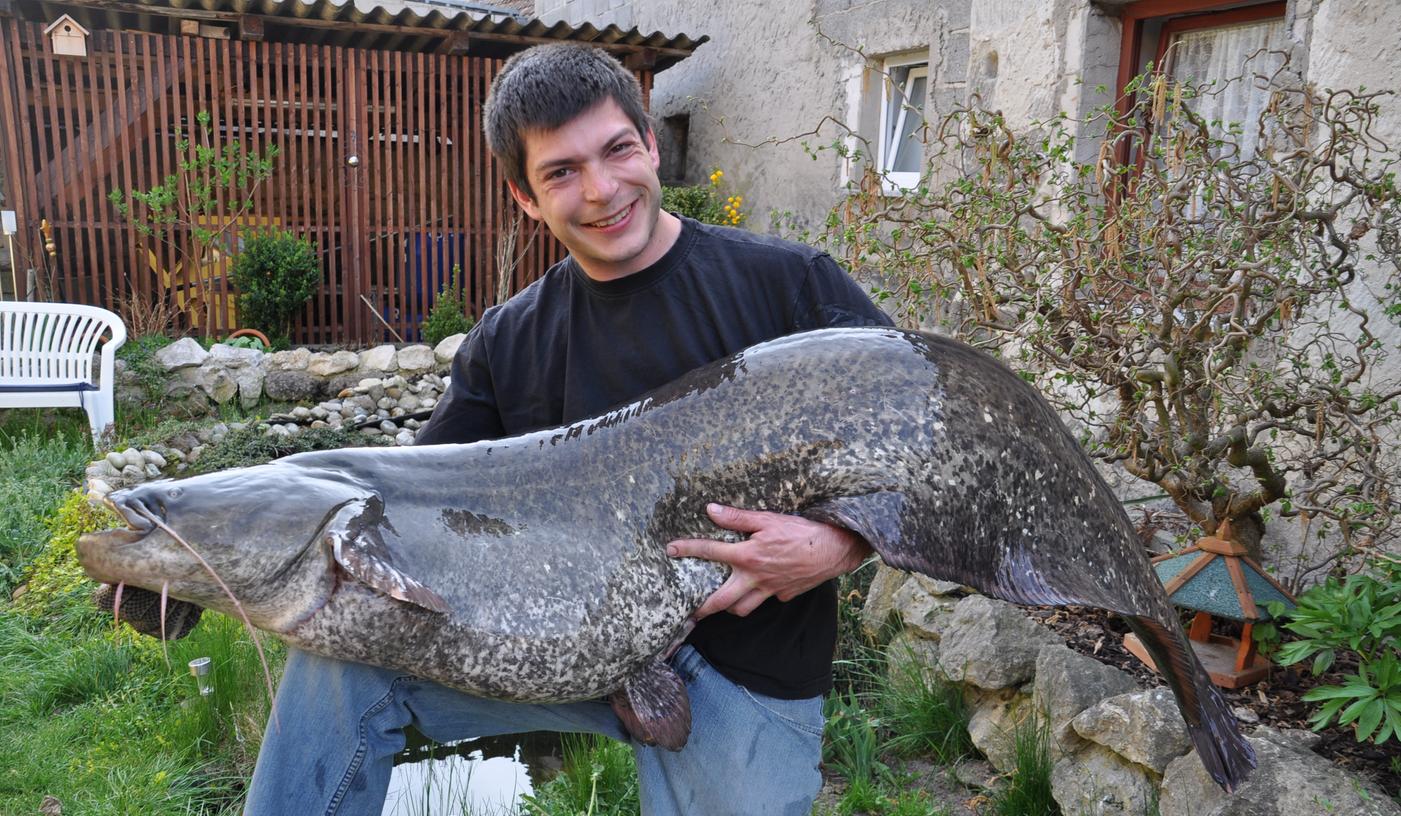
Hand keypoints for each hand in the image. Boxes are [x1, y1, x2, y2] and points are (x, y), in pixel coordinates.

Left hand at [666, 503, 871, 618]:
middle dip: (703, 609)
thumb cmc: (801, 531)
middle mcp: (755, 578)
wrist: (833, 549)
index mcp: (748, 556)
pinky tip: (760, 587)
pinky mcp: (784, 595)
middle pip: (722, 601)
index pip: (711, 552)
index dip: (688, 549)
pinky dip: (759, 596)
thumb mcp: (767, 518)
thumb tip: (711, 510)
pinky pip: (766, 600)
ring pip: (743, 608)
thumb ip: (737, 517)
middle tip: (690, 612)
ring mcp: (770, 590)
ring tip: (722, 602)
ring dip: (730, 607)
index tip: (670, 550)